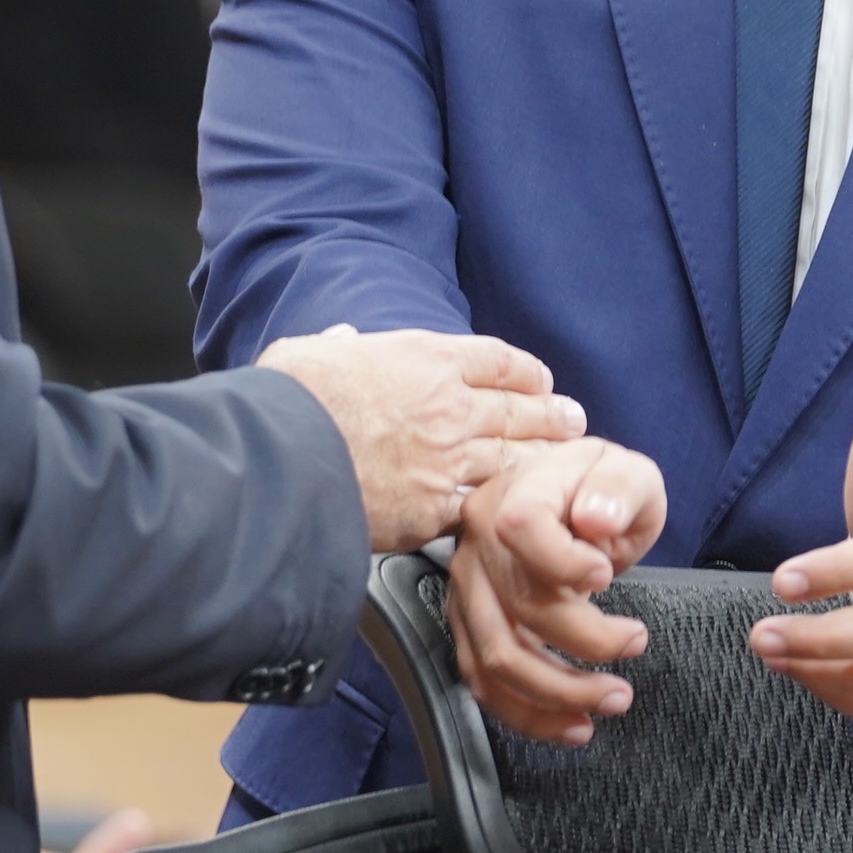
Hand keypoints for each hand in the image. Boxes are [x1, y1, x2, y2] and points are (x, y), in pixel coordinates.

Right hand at [258, 326, 584, 550]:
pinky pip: (476, 508)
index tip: (538, 380)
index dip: (521, 370)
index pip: (493, 360)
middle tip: (571, 419)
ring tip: (561, 464)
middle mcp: (447, 407)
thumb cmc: (290, 401)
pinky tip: (511, 512)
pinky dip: (496, 510)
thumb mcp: (311, 352)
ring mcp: (445, 461)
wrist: (281, 459)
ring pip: (509, 460)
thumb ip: (336, 346)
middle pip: (516, 410)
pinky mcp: (431, 512)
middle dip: (549, 415)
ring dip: (539, 462)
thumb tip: (342, 340)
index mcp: (422, 359)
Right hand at [449, 437, 669, 747]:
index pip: (521, 527)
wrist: (568, 500)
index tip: (606, 577)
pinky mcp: (470, 624)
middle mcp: (479, 540)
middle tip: (635, 643)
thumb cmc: (600, 489)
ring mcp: (467, 586)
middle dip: (586, 642)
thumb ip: (618, 489)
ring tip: (616, 697)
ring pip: (498, 657)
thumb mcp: (627, 471)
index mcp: (516, 491)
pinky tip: (573, 724)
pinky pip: (484, 682)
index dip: (562, 561)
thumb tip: (596, 520)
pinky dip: (528, 714)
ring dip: (559, 693)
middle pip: (518, 607)